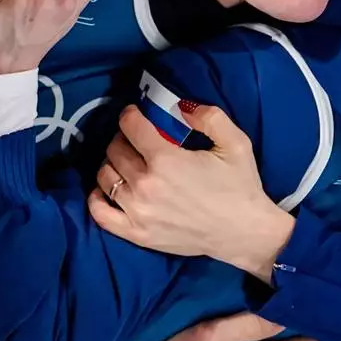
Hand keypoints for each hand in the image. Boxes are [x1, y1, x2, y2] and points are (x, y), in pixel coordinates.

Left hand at [88, 104, 295, 281]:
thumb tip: (180, 106)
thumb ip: (209, 117)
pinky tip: (109, 188)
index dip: (130, 115)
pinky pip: (100, 213)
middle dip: (124, 138)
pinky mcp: (136, 233)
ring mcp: (137, 212)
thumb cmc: (240, 187)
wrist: (243, 232)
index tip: (135, 114)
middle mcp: (146, 184)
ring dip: (112, 163)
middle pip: (115, 150)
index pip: (131, 127)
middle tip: (137, 139)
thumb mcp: (236, 143)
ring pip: (105, 177)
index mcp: (167, 160)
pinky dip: (97, 197)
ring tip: (127, 162)